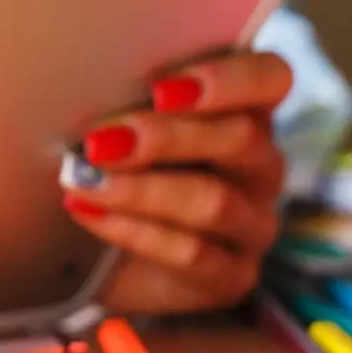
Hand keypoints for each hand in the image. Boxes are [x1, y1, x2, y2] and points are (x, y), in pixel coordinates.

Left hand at [60, 52, 290, 316]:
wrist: (93, 255)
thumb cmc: (110, 164)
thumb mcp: (117, 122)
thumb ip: (122, 96)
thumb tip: (81, 80)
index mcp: (243, 108)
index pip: (270, 78)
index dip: (227, 79)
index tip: (160, 89)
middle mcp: (259, 164)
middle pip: (242, 138)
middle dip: (165, 137)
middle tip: (100, 142)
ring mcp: (253, 223)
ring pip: (216, 201)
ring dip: (141, 190)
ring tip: (84, 181)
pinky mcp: (233, 274)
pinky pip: (195, 254)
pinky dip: (135, 232)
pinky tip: (89, 215)